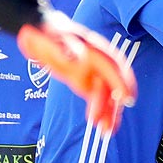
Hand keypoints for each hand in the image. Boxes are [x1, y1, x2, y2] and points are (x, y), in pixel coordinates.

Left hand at [17, 11, 137, 133]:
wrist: (37, 31)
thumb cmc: (47, 35)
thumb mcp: (55, 44)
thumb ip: (69, 54)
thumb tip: (84, 59)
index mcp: (94, 48)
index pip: (112, 66)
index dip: (121, 82)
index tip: (126, 98)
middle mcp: (98, 60)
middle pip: (112, 83)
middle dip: (115, 104)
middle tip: (111, 123)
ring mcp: (92, 71)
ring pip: (105, 93)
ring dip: (108, 111)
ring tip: (107, 130)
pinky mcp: (85, 80)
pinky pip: (96, 96)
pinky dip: (99, 109)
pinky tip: (98, 121)